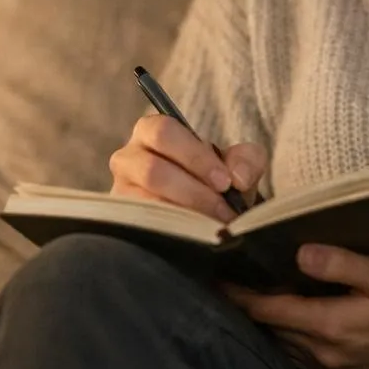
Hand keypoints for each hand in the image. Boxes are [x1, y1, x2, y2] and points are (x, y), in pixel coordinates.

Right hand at [108, 115, 265, 222]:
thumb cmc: (215, 179)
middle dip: (193, 191)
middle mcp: (127, 159)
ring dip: (186, 216)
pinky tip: (196, 237)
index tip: (225, 182)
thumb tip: (238, 177)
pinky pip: (144, 228)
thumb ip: (246, 160)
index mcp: (151, 131)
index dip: (195, 156)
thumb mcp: (236, 164)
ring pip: (147, 203)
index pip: (164, 133)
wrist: (205, 212)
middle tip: (223, 208)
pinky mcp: (123, 222)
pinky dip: (174, 233)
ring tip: (214, 225)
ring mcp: (121, 193)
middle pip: (152, 170)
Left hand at [220, 244, 368, 368]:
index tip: (216, 274)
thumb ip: (343, 263)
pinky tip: (292, 322)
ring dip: (268, 323)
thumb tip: (300, 251)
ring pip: (283, 345)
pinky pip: (301, 358)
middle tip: (231, 278)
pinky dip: (289, 339)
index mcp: (331, 326)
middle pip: (271, 329)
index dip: (240, 293)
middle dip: (249, 305)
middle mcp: (324, 354)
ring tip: (255, 296)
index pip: (269, 309)